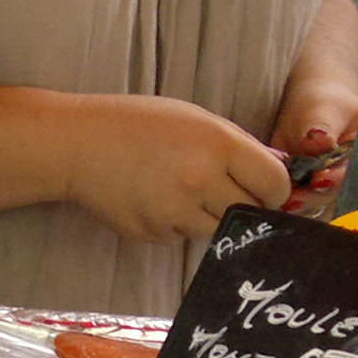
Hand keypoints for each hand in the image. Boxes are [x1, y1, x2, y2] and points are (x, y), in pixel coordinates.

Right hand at [61, 95, 296, 242]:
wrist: (80, 145)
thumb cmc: (140, 124)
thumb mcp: (197, 120)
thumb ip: (238, 147)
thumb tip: (277, 176)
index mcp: (218, 145)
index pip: (273, 185)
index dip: (274, 191)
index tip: (266, 192)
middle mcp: (200, 181)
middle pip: (249, 213)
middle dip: (243, 205)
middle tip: (224, 191)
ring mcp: (175, 212)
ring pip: (215, 229)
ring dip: (209, 217)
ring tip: (182, 191)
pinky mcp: (153, 234)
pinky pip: (182, 237)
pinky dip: (177, 224)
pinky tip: (156, 200)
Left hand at [274, 0, 357, 203]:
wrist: (306, 109)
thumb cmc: (321, 103)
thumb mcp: (322, 108)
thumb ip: (321, 126)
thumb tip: (319, 142)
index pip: (354, 170)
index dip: (338, 178)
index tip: (320, 180)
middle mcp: (348, 174)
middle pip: (335, 193)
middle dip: (314, 196)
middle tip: (294, 198)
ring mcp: (327, 186)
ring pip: (315, 203)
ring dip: (298, 205)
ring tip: (281, 202)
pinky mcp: (306, 192)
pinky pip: (297, 203)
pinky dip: (284, 202)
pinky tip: (273, 201)